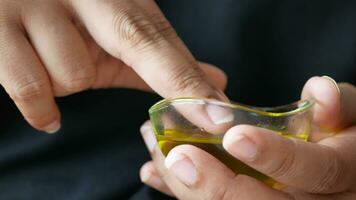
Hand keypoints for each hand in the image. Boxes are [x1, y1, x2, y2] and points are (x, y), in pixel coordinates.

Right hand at [0, 0, 226, 132]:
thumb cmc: (65, 17)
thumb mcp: (115, 32)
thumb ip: (163, 60)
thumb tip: (216, 83)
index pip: (160, 39)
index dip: (190, 80)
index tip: (221, 114)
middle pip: (135, 40)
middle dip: (168, 81)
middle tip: (185, 106)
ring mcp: (34, 5)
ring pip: (74, 74)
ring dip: (67, 81)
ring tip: (52, 59)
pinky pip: (31, 87)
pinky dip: (40, 107)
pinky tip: (45, 110)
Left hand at [140, 76, 355, 199]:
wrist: (327, 162)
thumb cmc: (340, 132)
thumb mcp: (346, 116)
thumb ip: (337, 105)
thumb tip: (320, 91)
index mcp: (337, 174)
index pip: (316, 171)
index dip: (278, 156)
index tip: (236, 137)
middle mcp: (310, 199)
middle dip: (218, 187)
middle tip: (179, 158)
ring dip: (190, 187)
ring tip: (158, 159)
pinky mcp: (249, 198)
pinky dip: (184, 189)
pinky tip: (158, 172)